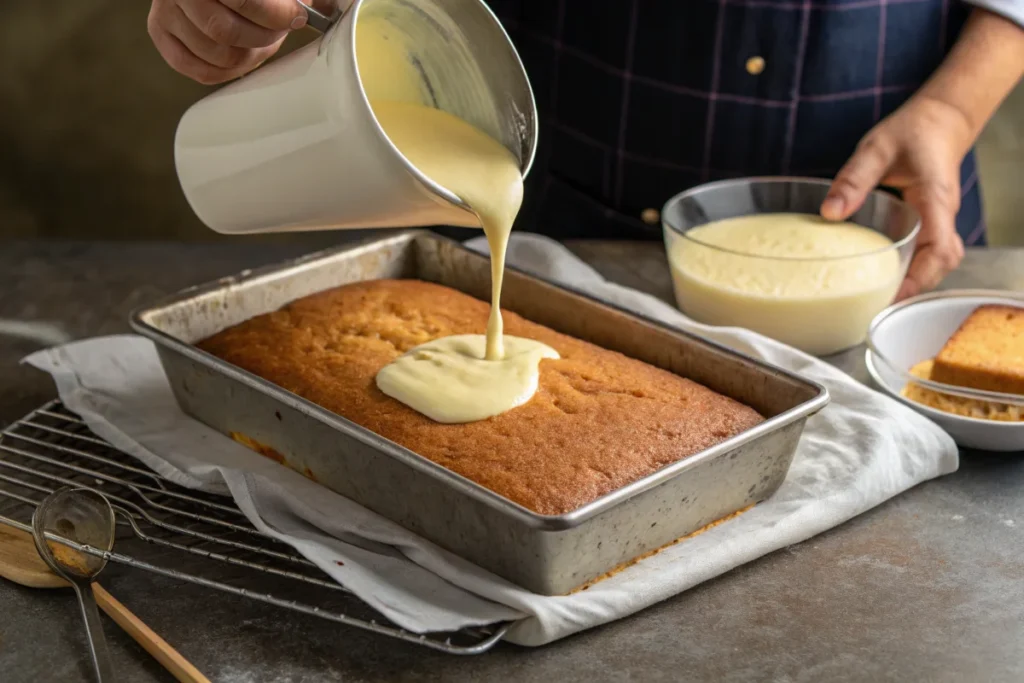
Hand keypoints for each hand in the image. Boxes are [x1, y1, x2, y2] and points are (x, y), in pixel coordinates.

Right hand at [148, 0, 315, 84]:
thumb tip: (329, 9)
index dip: (275, 13)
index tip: (297, 17)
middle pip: (225, 30)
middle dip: (263, 37)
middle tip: (278, 33)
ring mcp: (165, 10)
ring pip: (215, 54)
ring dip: (248, 56)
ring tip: (259, 43)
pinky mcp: (160, 32)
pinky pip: (196, 69)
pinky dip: (225, 72)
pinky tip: (240, 59)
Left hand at [821, 96, 974, 300]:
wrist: (939, 120)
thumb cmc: (913, 131)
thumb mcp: (877, 148)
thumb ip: (854, 177)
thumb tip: (831, 212)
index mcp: (934, 200)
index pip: (940, 248)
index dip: (919, 276)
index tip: (894, 294)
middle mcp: (941, 215)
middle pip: (941, 264)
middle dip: (915, 287)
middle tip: (876, 305)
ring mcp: (938, 221)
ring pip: (937, 262)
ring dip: (914, 281)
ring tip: (877, 298)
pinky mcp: (929, 222)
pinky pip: (927, 253)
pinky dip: (911, 269)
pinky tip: (883, 277)